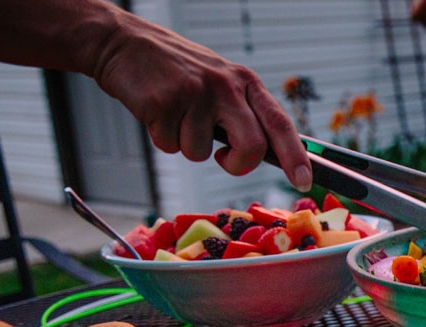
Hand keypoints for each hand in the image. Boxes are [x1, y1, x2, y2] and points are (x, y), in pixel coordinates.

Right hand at [93, 13, 311, 190]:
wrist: (121, 43)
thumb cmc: (174, 70)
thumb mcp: (219, 82)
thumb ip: (242, 113)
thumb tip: (265, 154)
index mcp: (245, 82)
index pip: (280, 124)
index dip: (296, 157)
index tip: (304, 183)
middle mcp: (226, 86)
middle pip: (253, 147)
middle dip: (238, 165)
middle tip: (223, 159)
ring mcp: (196, 93)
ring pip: (201, 154)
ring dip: (185, 144)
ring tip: (174, 114)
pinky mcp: (165, 102)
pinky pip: (170, 146)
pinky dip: (161, 138)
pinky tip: (155, 111)